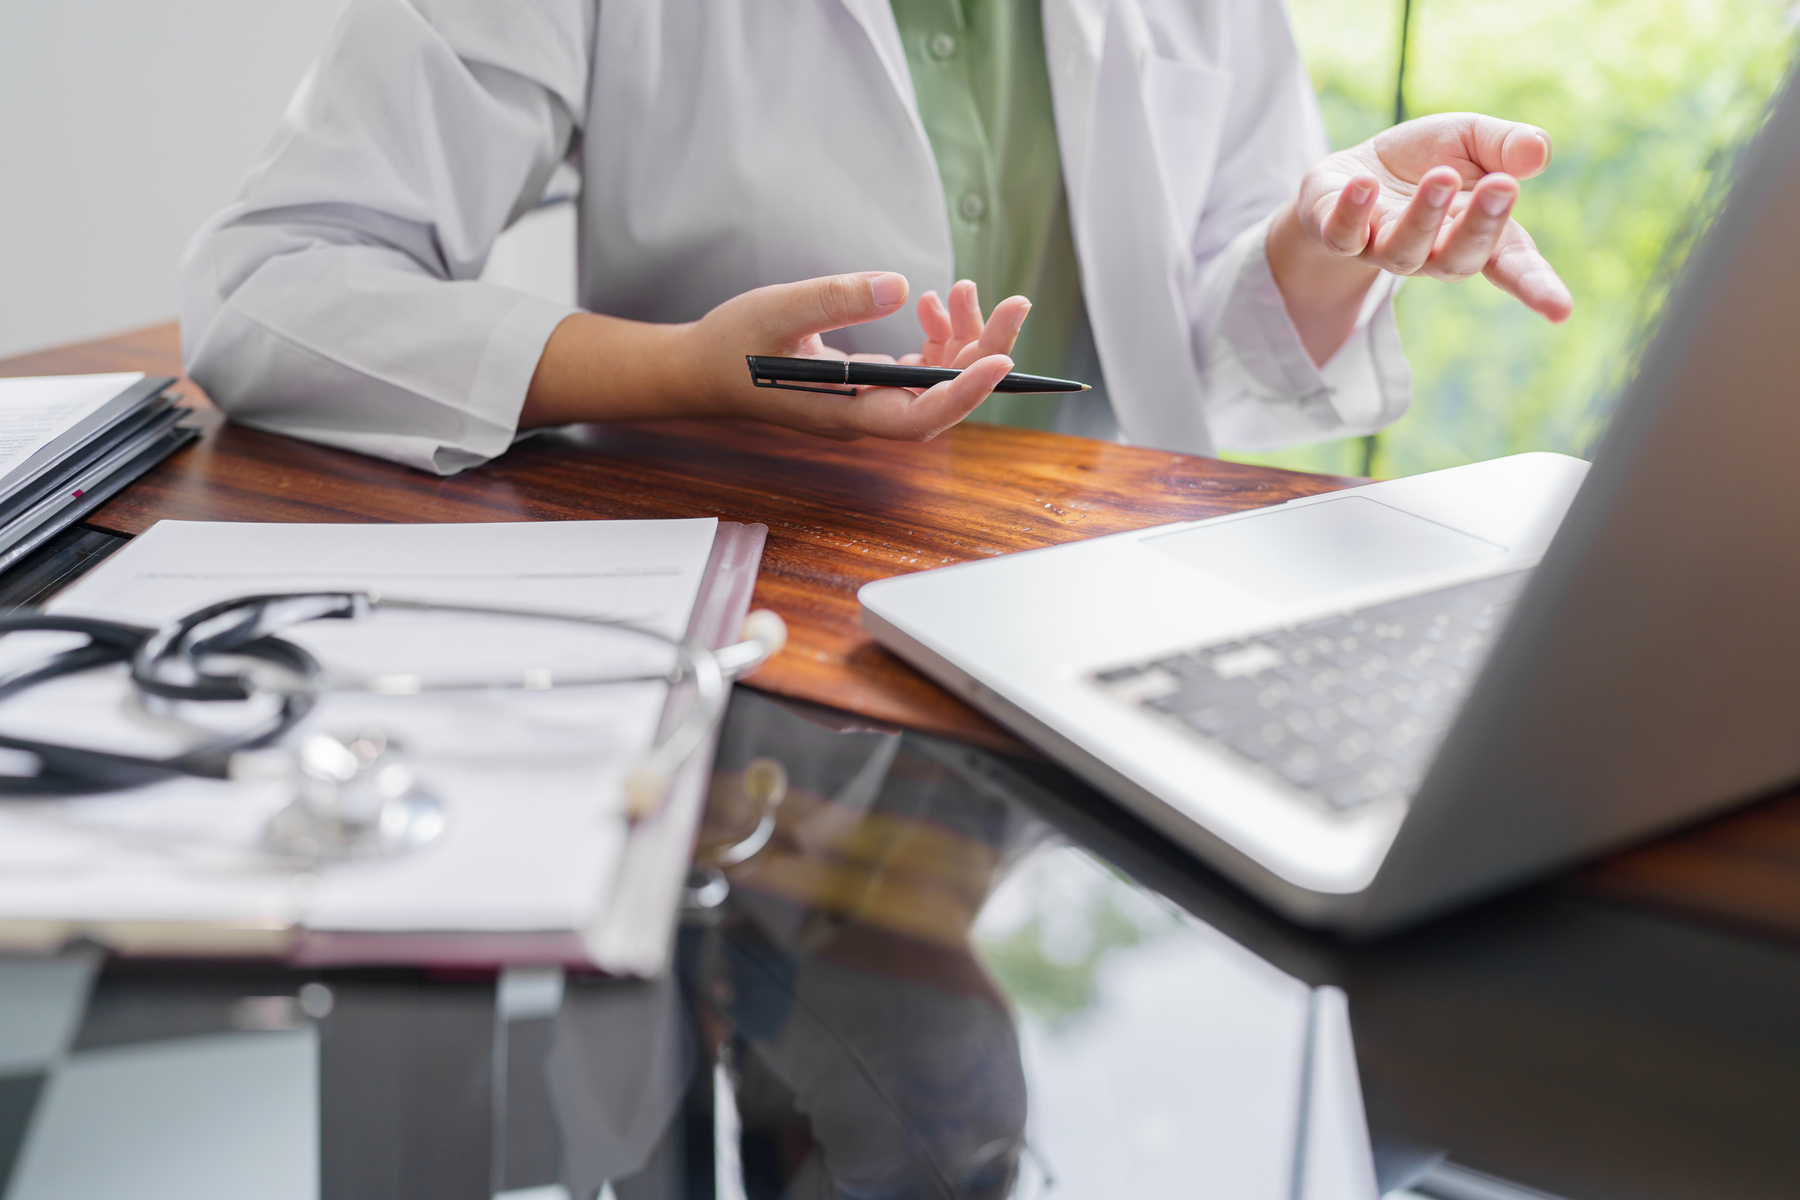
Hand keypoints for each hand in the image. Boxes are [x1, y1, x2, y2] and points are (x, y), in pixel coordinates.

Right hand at [522, 272, 1031, 439]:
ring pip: (938, 382)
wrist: (698, 371)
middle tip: (1014, 304)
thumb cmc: (729, 347)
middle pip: (944, 398)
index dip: (966, 393)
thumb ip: (835, 298)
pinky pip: (919, 370)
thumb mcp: (776, 311)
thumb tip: (899, 287)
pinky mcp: (867, 384)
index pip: (920, 416)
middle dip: (985, 351)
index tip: (1000, 360)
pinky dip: (936, 339)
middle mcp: (865, 414)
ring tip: (963, 292)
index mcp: (845, 412)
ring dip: (964, 340)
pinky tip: (930, 305)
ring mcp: (869, 401)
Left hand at [1267, 113, 1571, 364]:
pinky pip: (1343, 235)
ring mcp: (1383, 249)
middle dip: (1482, 225)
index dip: (1536, 288)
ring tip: (1441, 177)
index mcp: (1476, 234)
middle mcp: (1432, 253)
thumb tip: (1538, 152)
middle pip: (1459, 258)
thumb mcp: (1470, 139)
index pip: (1514, 266)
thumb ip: (1504, 145)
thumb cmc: (1426, 163)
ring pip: (1404, 251)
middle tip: (1502, 185)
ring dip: (1423, 216)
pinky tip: (1362, 185)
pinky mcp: (1338, 236)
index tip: (1561, 311)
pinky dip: (1352, 212)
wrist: (1353, 174)